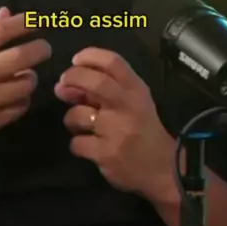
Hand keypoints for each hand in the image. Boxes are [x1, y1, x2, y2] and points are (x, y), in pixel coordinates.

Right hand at [0, 8, 50, 158]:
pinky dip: (23, 99)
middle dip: (39, 49)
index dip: (22, 23)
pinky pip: (20, 108)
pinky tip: (16, 96)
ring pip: (25, 84)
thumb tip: (6, 13)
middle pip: (20, 57)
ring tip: (25, 74)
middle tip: (44, 48)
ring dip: (30, 77)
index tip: (36, 21)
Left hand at [54, 48, 176, 204]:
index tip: (76, 60)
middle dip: (72, 78)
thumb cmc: (143, 128)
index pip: (113, 62)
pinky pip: (77, 142)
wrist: (164, 169)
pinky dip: (77, 144)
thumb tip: (66, 82)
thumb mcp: (133, 101)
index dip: (90, 56)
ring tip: (80, 125)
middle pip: (95, 82)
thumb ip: (105, 88)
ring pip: (78, 114)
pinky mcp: (107, 154)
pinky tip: (88, 146)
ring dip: (71, 118)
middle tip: (62, 85)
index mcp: (136, 90)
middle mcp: (127, 106)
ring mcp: (117, 131)